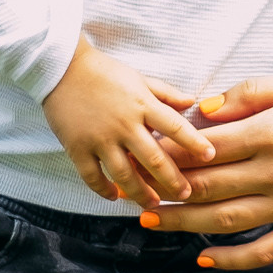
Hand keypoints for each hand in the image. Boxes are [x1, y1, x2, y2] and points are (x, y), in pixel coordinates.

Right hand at [42, 36, 212, 207]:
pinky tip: (115, 197)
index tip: (211, 156)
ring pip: (124, 174)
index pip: (175, 127)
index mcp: (142, 104)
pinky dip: (104, 190)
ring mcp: (99, 138)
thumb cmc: (104, 72)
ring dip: (141, 192)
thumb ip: (166, 93)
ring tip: (154, 204)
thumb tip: (192, 102)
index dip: (194, 143)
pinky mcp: (77, 148)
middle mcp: (123, 124)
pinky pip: (92, 176)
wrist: (61, 68)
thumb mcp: (139, 78)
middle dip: (172, 180)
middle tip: (187, 194)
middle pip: (153, 158)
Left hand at [141, 70, 272, 266]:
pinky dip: (230, 260)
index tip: (144, 154)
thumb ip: (252, 92)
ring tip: (153, 224)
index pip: (205, 147)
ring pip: (225, 222)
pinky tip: (204, 260)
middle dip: (164, 191)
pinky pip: (263, 252)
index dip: (168, 153)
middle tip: (132, 194)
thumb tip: (203, 110)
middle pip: (206, 187)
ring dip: (183, 225)